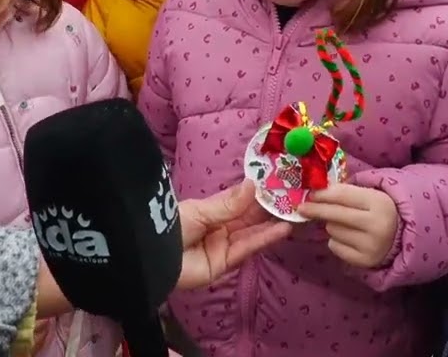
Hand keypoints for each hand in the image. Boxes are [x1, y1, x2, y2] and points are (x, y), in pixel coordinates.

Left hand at [177, 181, 291, 289]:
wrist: (154, 257)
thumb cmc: (173, 226)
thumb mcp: (201, 211)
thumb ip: (229, 203)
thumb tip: (253, 184)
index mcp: (209, 212)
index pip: (238, 201)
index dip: (256, 194)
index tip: (277, 183)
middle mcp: (218, 228)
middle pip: (248, 218)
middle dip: (268, 209)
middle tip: (292, 197)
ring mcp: (222, 247)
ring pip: (251, 233)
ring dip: (272, 224)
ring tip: (293, 213)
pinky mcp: (225, 264)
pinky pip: (247, 249)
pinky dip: (264, 239)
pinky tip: (282, 229)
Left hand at [297, 183, 399, 268]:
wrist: (399, 236)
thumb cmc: (378, 210)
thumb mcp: (369, 195)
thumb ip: (345, 192)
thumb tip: (315, 192)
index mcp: (379, 203)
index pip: (343, 196)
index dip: (323, 194)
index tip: (309, 193)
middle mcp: (377, 225)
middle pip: (336, 215)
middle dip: (316, 209)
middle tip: (302, 208)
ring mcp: (371, 245)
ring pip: (333, 230)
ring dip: (331, 225)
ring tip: (344, 223)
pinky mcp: (364, 261)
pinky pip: (335, 247)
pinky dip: (336, 241)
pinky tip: (348, 237)